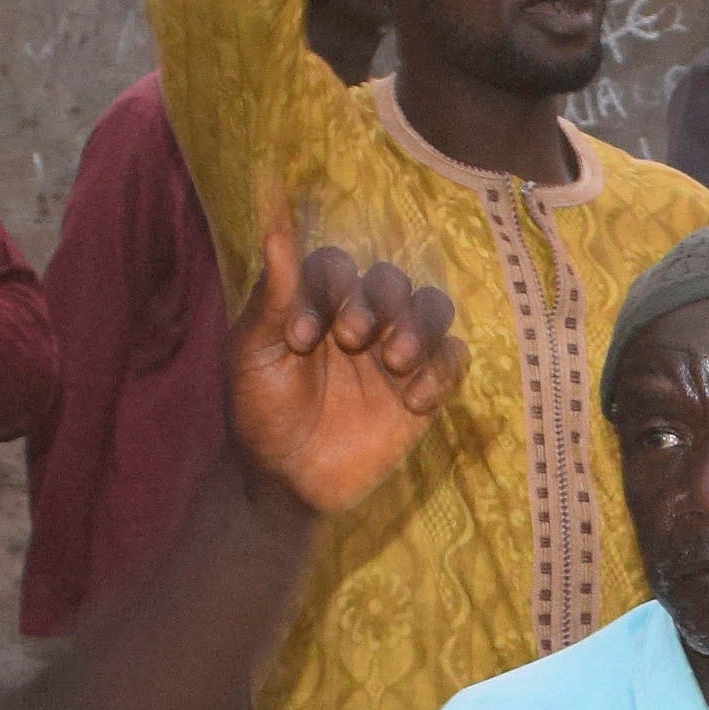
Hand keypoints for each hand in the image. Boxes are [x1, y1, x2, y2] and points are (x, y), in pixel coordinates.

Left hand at [222, 213, 462, 525]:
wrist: (286, 481)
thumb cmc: (260, 412)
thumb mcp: (254, 353)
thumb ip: (274, 296)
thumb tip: (276, 228)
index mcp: (317, 303)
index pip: (337, 266)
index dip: (327, 289)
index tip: (302, 336)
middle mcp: (361, 319)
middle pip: (390, 280)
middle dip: (378, 302)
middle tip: (352, 339)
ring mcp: (396, 353)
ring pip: (431, 308)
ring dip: (418, 325)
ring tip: (395, 360)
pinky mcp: (424, 390)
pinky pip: (454, 358)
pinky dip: (442, 370)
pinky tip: (412, 400)